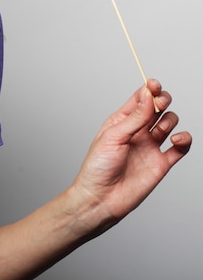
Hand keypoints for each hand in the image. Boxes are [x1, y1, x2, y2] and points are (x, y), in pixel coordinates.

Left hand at [70, 79, 190, 233]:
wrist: (101, 197)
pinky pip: (180, 148)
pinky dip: (184, 140)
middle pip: (157, 107)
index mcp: (121, 120)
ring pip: (169, 123)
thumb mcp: (113, 136)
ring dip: (171, 119)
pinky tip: (177, 140)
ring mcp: (150, 146)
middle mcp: (138, 131)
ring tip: (164, 129)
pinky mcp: (161, 163)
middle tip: (161, 103)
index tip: (154, 84)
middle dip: (163, 100)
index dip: (148, 89)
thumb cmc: (98, 165)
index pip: (139, 99)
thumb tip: (147, 95)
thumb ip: (134, 118)